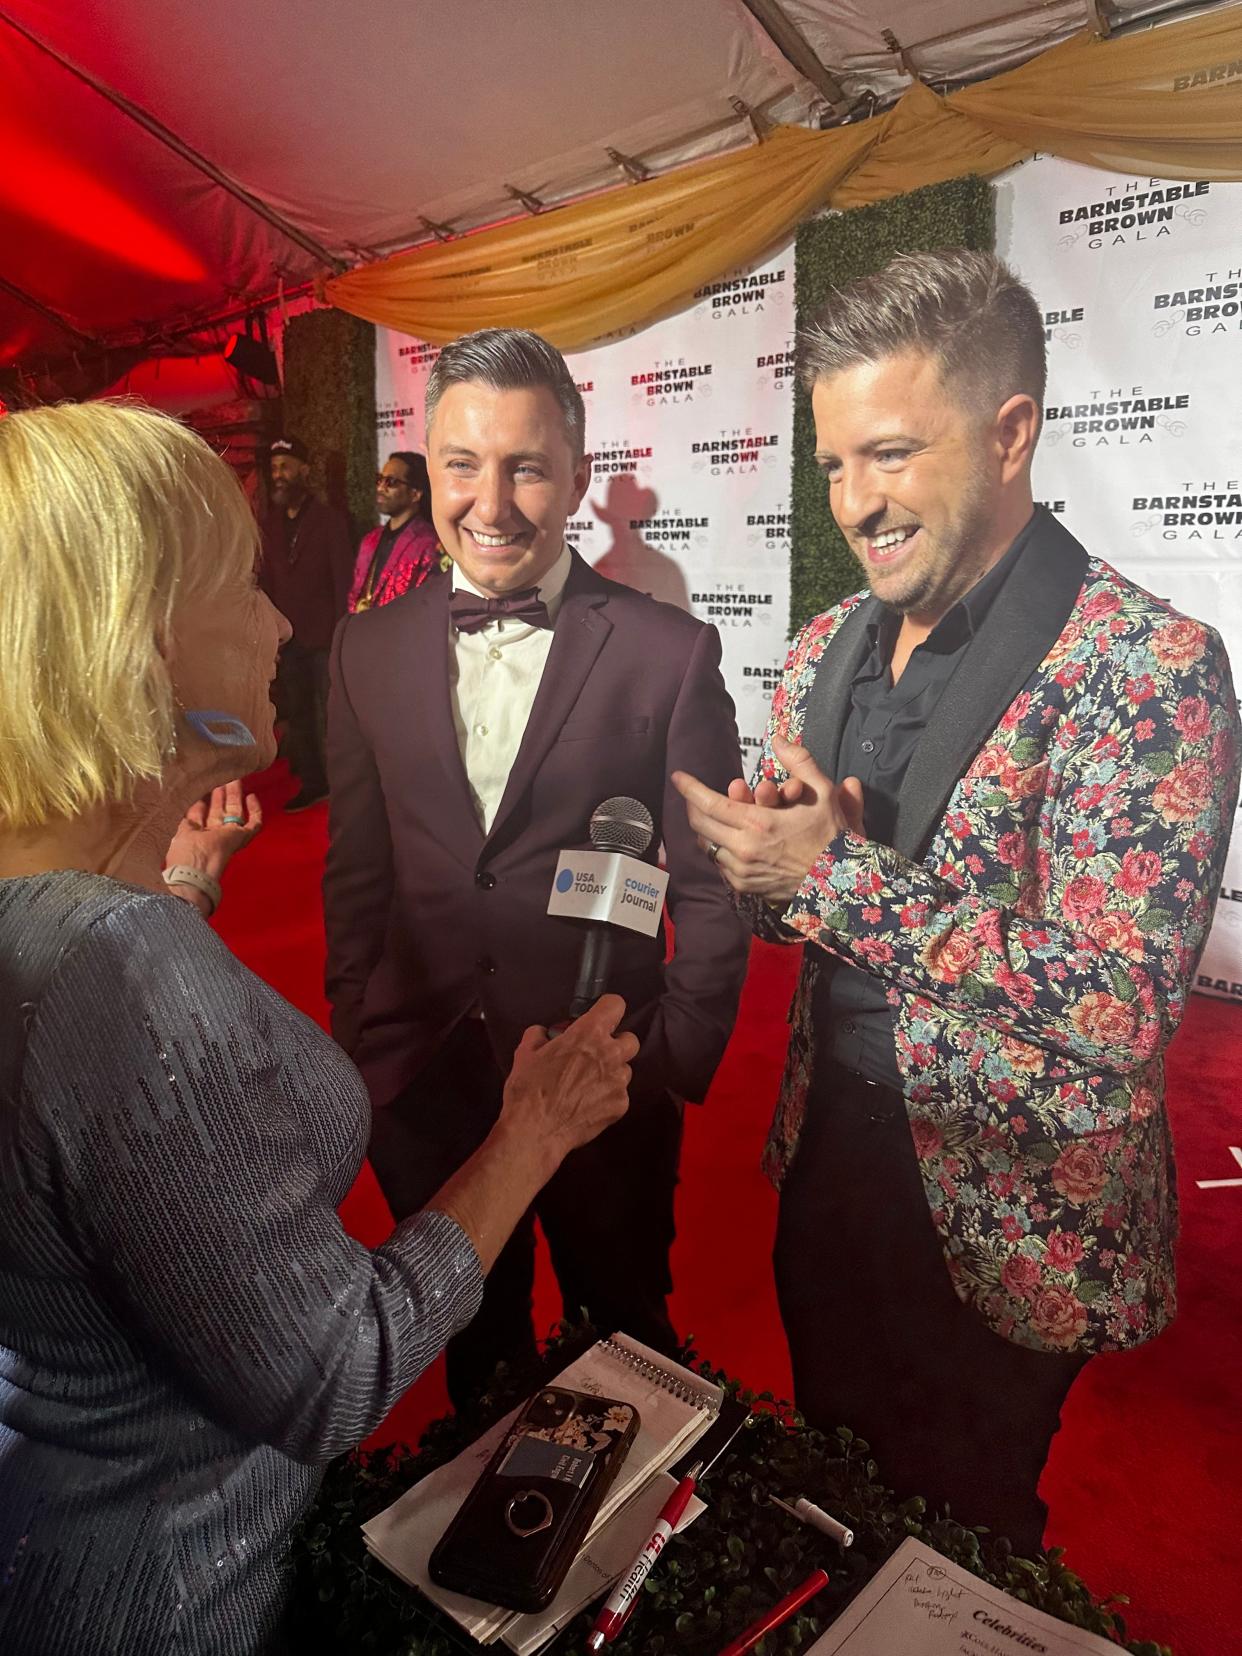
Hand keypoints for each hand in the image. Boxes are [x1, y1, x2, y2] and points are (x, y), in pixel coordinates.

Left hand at [166, 781, 262, 881]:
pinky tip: (252, 796)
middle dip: (220, 795)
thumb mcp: (180, 830)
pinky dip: (256, 812)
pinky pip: (254, 825)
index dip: (202, 802)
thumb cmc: (183, 853)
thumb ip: (185, 818)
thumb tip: (186, 803)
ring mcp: (228, 837)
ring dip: (235, 796)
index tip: (200, 791)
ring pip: (235, 813)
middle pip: (219, 812)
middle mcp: (212, 836)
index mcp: (195, 835)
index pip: (201, 815)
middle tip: (221, 778)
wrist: (196, 872)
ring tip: (234, 778)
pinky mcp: (241, 838)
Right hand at [502, 994, 637, 1161]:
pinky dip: (607, 1097)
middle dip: (616, 1044)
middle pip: (631, 1039)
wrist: (536, 1131)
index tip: (600, 1017)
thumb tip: (543, 1034)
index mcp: (588, 1034)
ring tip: (589, 1084)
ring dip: (611, 1073)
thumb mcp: (525, 1053)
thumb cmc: (529, 1088)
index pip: (615, 1005)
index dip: (608, 1009)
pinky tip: (589, 1105)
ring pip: (625, 1069)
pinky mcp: (621, 1105)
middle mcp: (610, 1054)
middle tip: (596, 1055)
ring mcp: (619, 1081)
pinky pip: (620, 1094)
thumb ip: (539, 1035)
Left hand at [673, 735, 865, 904]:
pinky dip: (719, 850)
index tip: (678, 776)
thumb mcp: (823, 794)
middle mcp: (743, 849)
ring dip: (707, 829)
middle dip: (692, 806)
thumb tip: (779, 739)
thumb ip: (799, 761)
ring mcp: (741, 871)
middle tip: (692, 795)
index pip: (709, 804)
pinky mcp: (745, 887)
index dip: (690, 788)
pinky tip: (727, 840)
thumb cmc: (833, 839)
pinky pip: (720, 865)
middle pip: (700, 825)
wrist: (842, 886)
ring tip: (710, 816)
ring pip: (708, 846)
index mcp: (757, 824)